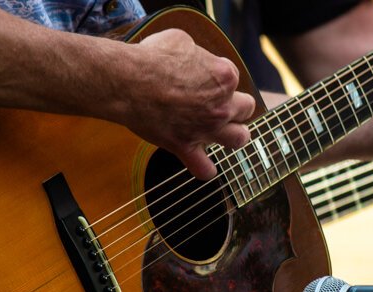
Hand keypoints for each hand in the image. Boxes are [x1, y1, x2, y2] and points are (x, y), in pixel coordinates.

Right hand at [119, 29, 255, 178]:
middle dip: (235, 106)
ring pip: (239, 139)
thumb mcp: (180, 40)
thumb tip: (192, 59)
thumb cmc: (151, 58)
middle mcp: (221, 105)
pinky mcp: (186, 146)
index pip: (232, 78)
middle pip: (245, 109)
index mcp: (224, 76)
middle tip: (218, 105)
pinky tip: (202, 165)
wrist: (127, 82)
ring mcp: (206, 128)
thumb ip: (196, 53)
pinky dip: (204, 169)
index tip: (201, 78)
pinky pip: (204, 169)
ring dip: (235, 136)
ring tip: (224, 134)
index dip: (217, 78)